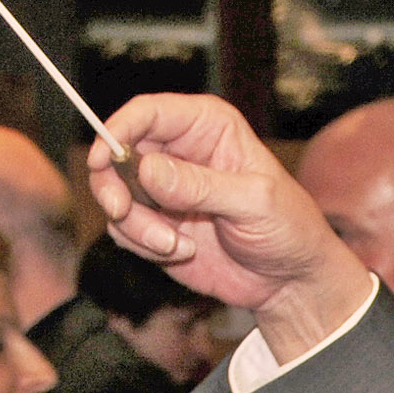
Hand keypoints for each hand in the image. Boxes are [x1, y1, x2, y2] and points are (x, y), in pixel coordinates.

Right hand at [88, 94, 371, 358]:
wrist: (290, 280)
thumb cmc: (288, 229)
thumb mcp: (255, 203)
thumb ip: (201, 185)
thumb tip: (146, 169)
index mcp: (208, 126)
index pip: (148, 112)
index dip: (117, 130)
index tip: (103, 160)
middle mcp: (179, 151)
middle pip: (117, 151)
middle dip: (113, 185)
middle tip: (123, 211)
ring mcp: (163, 188)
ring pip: (115, 193)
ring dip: (136, 225)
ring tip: (177, 245)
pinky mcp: (155, 222)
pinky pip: (123, 228)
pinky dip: (144, 245)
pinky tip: (182, 252)